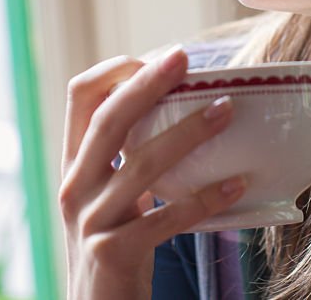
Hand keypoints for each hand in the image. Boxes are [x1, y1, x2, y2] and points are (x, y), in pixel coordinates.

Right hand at [59, 47, 247, 299]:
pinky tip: (237, 184)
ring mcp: (90, 221)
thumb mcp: (112, 196)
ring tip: (226, 110)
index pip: (79, 98)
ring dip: (187, 133)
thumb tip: (189, 110)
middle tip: (185, 58)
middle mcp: (74, 186)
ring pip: (140, 165)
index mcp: (74, 164)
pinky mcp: (112, 253)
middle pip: (107, 120)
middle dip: (147, 84)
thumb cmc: (116, 245)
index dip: (114, 71)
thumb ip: (131, 159)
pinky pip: (165, 219)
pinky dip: (204, 198)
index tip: (155, 57)